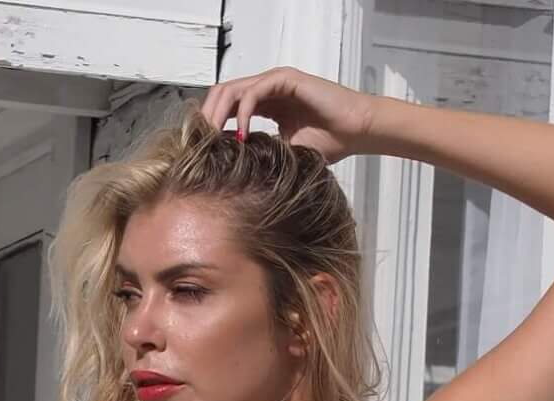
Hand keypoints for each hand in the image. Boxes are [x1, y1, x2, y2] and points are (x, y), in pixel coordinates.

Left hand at [199, 65, 374, 166]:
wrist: (355, 132)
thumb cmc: (328, 143)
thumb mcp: (284, 154)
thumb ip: (259, 152)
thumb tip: (229, 167)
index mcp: (264, 103)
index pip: (226, 107)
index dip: (211, 126)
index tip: (201, 151)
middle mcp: (266, 89)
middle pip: (222, 95)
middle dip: (207, 118)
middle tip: (198, 146)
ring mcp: (275, 82)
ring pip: (232, 90)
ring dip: (218, 114)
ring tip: (212, 140)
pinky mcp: (285, 80)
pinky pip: (254, 92)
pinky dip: (243, 113)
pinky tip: (241, 135)